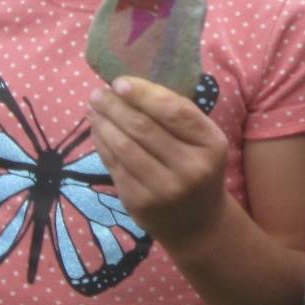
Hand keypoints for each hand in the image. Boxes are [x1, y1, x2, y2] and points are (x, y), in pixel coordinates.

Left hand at [87, 77, 228, 248]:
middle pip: (144, 127)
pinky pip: (115, 165)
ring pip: (125, 146)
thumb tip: (129, 85)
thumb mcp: (203, 141)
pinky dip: (102, 144)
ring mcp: (165, 189)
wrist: (199, 223)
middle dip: (115, 105)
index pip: (174, 111)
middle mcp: (191, 168)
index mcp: (211, 144)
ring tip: (93, 108)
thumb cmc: (198, 168)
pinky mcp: (141, 203)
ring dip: (104, 123)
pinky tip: (97, 130)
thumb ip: (176, 114)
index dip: (143, 93)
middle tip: (98, 93)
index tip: (119, 82)